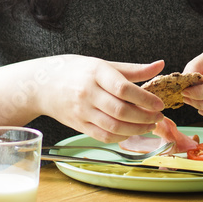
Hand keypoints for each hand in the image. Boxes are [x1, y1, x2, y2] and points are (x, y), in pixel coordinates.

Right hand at [39, 55, 165, 142]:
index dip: (144, 98)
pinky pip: (104, 136)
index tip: (159, 103)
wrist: (42, 85)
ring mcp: (82, 111)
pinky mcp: (78, 125)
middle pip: (120, 110)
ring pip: (114, 126)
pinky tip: (131, 131)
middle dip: (144, 117)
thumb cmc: (75, 71)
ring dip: (136, 129)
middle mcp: (87, 93)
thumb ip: (132, 69)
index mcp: (95, 73)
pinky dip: (121, 137)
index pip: (123, 88)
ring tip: (148, 125)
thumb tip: (160, 65)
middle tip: (158, 116)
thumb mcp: (102, 64)